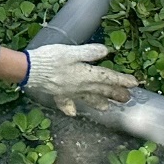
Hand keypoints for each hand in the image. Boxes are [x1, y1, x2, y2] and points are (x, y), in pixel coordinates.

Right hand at [21, 42, 137, 115]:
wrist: (29, 70)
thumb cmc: (50, 58)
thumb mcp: (71, 51)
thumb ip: (89, 52)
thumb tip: (106, 52)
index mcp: (85, 74)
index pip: (108, 78)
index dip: (122, 80)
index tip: (134, 83)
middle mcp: (80, 86)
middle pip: (101, 91)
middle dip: (115, 93)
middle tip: (128, 98)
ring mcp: (69, 93)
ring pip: (88, 99)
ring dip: (100, 103)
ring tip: (108, 107)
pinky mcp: (58, 95)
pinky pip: (67, 104)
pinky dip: (71, 108)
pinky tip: (74, 112)